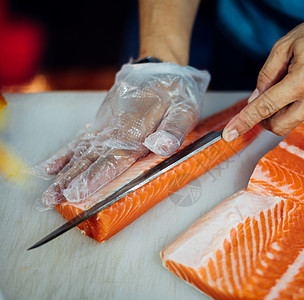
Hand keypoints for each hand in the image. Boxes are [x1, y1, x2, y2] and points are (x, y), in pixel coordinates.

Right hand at [36, 62, 209, 207]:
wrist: (161, 67)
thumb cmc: (177, 92)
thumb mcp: (185, 109)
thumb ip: (173, 130)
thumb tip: (160, 147)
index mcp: (137, 127)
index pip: (114, 156)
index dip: (96, 176)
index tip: (78, 192)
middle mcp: (116, 127)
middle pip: (92, 156)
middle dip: (72, 179)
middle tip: (53, 199)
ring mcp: (106, 124)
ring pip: (82, 150)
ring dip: (65, 171)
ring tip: (49, 192)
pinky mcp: (103, 121)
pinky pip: (81, 139)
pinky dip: (66, 153)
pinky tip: (52, 166)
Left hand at [222, 8, 303, 140]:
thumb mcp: (285, 45)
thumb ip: (266, 75)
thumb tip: (254, 99)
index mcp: (303, 81)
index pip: (265, 108)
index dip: (244, 121)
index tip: (230, 133)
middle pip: (278, 126)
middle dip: (263, 121)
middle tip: (259, 105)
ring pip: (292, 121)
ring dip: (280, 111)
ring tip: (288, 82)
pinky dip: (294, 104)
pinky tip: (302, 83)